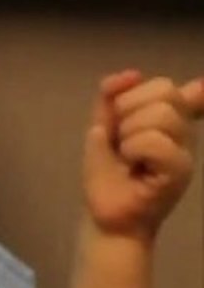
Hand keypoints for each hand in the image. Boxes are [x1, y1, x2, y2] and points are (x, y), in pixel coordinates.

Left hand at [84, 71, 202, 241]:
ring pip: (161, 113)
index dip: (159, 90)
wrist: (105, 214)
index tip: (155, 108)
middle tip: (122, 140)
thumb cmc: (107, 174)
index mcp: (167, 118)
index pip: (174, 87)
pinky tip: (134, 166)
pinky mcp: (181, 170)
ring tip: (127, 155)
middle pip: (165, 89)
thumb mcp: (102, 128)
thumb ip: (110, 97)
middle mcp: (182, 130)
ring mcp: (185, 150)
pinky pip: (156, 141)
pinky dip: (134, 149)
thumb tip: (131, 73)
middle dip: (129, 109)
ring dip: (129, 133)